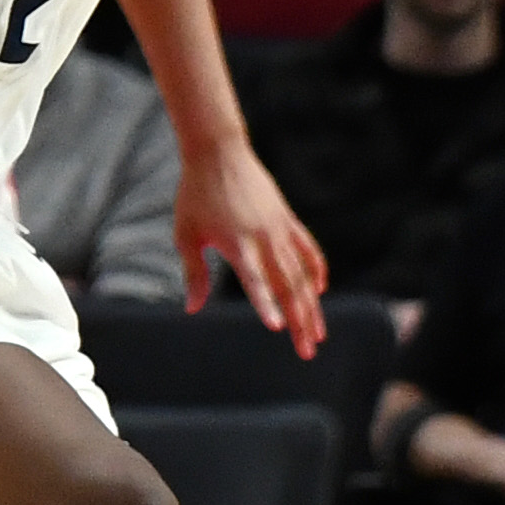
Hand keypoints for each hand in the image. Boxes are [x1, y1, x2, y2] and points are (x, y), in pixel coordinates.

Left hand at [174, 134, 326, 357]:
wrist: (218, 152)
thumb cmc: (195, 195)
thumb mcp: (187, 235)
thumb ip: (194, 273)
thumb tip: (193, 309)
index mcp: (237, 244)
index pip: (255, 281)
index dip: (265, 304)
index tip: (277, 327)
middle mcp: (264, 239)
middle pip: (287, 287)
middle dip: (299, 322)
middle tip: (307, 352)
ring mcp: (280, 229)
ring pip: (302, 275)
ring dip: (311, 306)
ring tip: (318, 334)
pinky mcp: (288, 220)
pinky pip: (308, 250)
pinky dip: (315, 270)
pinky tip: (317, 291)